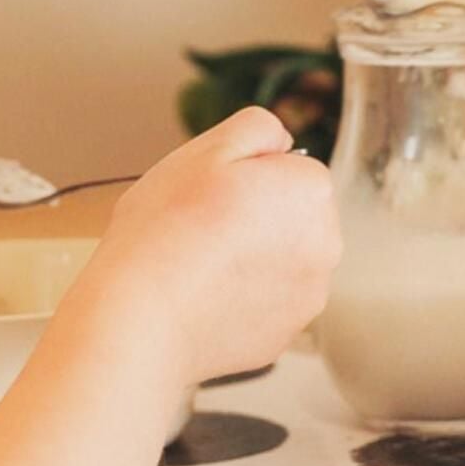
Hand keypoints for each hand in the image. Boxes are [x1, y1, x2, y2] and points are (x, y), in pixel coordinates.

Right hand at [75, 106, 341, 387]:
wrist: (139, 319)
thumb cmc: (168, 230)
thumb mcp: (208, 148)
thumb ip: (259, 127)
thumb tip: (281, 142)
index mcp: (312, 193)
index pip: (289, 167)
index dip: (247, 174)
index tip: (215, 191)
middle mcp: (325, 247)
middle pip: (289, 214)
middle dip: (256, 214)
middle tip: (204, 224)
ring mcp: (306, 299)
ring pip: (278, 259)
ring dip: (250, 257)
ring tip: (199, 263)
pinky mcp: (283, 338)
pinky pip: (264, 302)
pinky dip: (241, 298)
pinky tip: (203, 296)